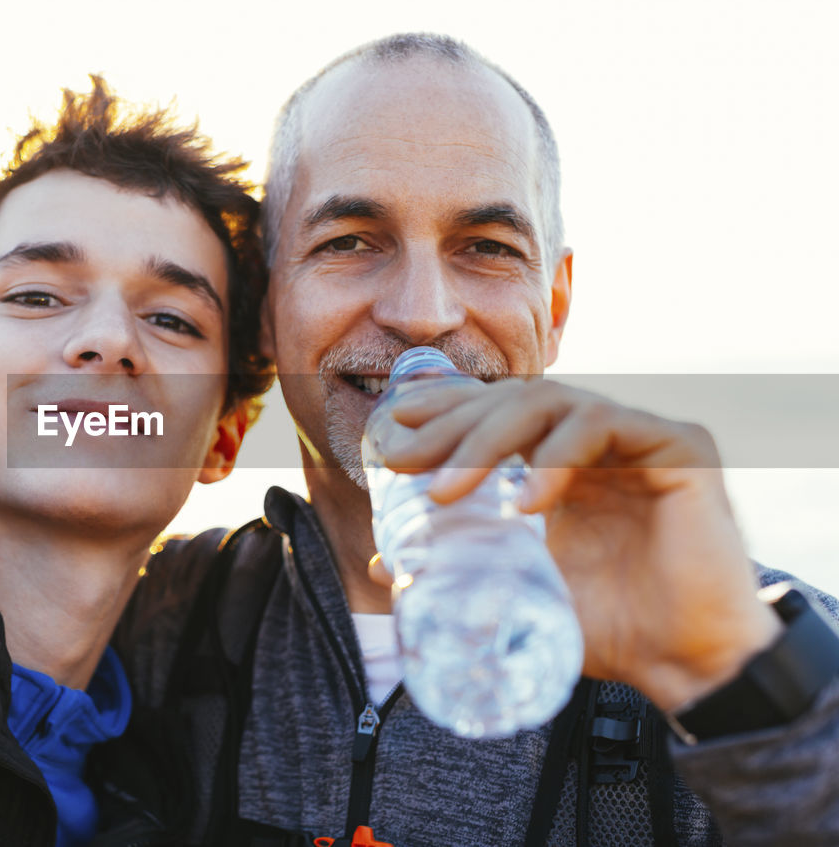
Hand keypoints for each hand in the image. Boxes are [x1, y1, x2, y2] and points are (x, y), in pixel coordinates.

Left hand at [373, 378, 781, 711]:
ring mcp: (640, 436)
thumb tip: (378, 564)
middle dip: (451, 424)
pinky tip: (527, 500)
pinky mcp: (682, 446)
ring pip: (551, 402)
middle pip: (514, 400)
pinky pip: (607, 426)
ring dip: (487, 438)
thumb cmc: (610, 628)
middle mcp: (600, 439)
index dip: (446, 405)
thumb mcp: (515, 593)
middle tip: (403, 458)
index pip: (498, 408)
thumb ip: (456, 570)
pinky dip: (557, 456)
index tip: (393, 422)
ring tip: (444, 491)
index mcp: (562, 459)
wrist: (687, 665)